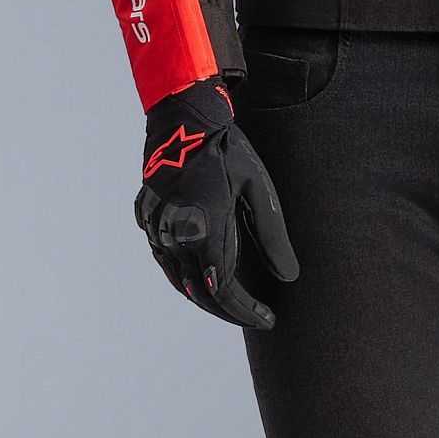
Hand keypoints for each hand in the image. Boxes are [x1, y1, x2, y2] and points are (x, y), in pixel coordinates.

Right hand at [133, 75, 298, 329]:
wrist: (183, 119)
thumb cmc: (227, 150)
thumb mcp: (257, 188)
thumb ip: (272, 234)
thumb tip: (290, 276)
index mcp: (203, 229)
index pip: (223, 289)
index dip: (246, 310)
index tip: (268, 319)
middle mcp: (174, 236)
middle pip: (200, 292)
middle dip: (228, 311)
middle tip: (256, 316)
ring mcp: (156, 230)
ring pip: (180, 280)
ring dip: (206, 296)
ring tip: (235, 304)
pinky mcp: (148, 221)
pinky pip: (167, 261)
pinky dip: (186, 276)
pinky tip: (204, 277)